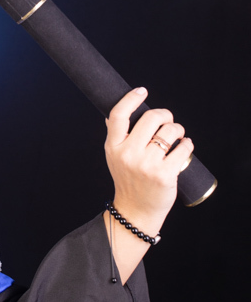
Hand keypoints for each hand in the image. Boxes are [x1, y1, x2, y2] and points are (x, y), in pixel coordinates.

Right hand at [104, 87, 193, 236]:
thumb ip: (115, 136)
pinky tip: (185, 148)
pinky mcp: (165, 174)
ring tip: (177, 137)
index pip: (119, 115)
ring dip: (178, 130)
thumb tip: (113, 114)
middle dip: (165, 115)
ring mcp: (147, 165)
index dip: (131, 99)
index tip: (142, 91)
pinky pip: (183, 148)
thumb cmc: (128, 181)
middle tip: (168, 121)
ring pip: (170, 131)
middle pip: (151, 118)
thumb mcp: (114, 158)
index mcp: (114, 147)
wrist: (135, 211)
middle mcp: (129, 154)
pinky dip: (188, 144)